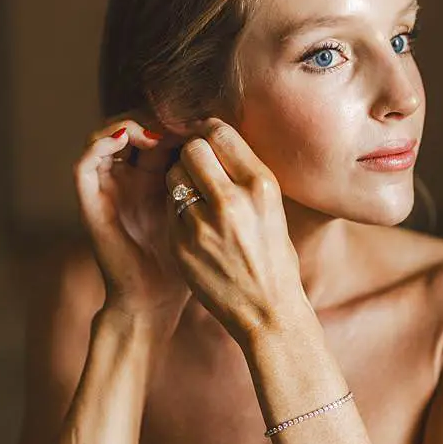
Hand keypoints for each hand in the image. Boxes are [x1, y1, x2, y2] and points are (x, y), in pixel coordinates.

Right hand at [74, 119, 189, 322]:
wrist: (155, 299)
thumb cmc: (187, 263)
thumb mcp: (205, 213)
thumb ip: (209, 179)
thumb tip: (229, 134)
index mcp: (154, 177)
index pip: (159, 128)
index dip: (176, 118)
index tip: (199, 119)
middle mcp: (127, 178)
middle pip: (132, 124)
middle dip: (154, 115)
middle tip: (177, 120)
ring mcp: (105, 188)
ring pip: (106, 134)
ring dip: (129, 123)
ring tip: (155, 130)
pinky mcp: (89, 201)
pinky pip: (85, 162)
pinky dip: (101, 142)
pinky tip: (128, 138)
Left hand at [165, 119, 308, 341]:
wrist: (267, 310)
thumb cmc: (273, 256)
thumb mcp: (272, 208)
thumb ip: (244, 175)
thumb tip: (215, 140)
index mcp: (260, 186)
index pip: (219, 133)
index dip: (208, 133)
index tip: (207, 140)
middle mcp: (231, 201)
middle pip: (192, 149)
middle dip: (191, 154)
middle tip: (197, 167)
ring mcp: (202, 224)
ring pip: (173, 176)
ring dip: (180, 179)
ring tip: (194, 195)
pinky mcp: (181, 244)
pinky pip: (169, 208)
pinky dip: (177, 210)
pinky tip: (192, 224)